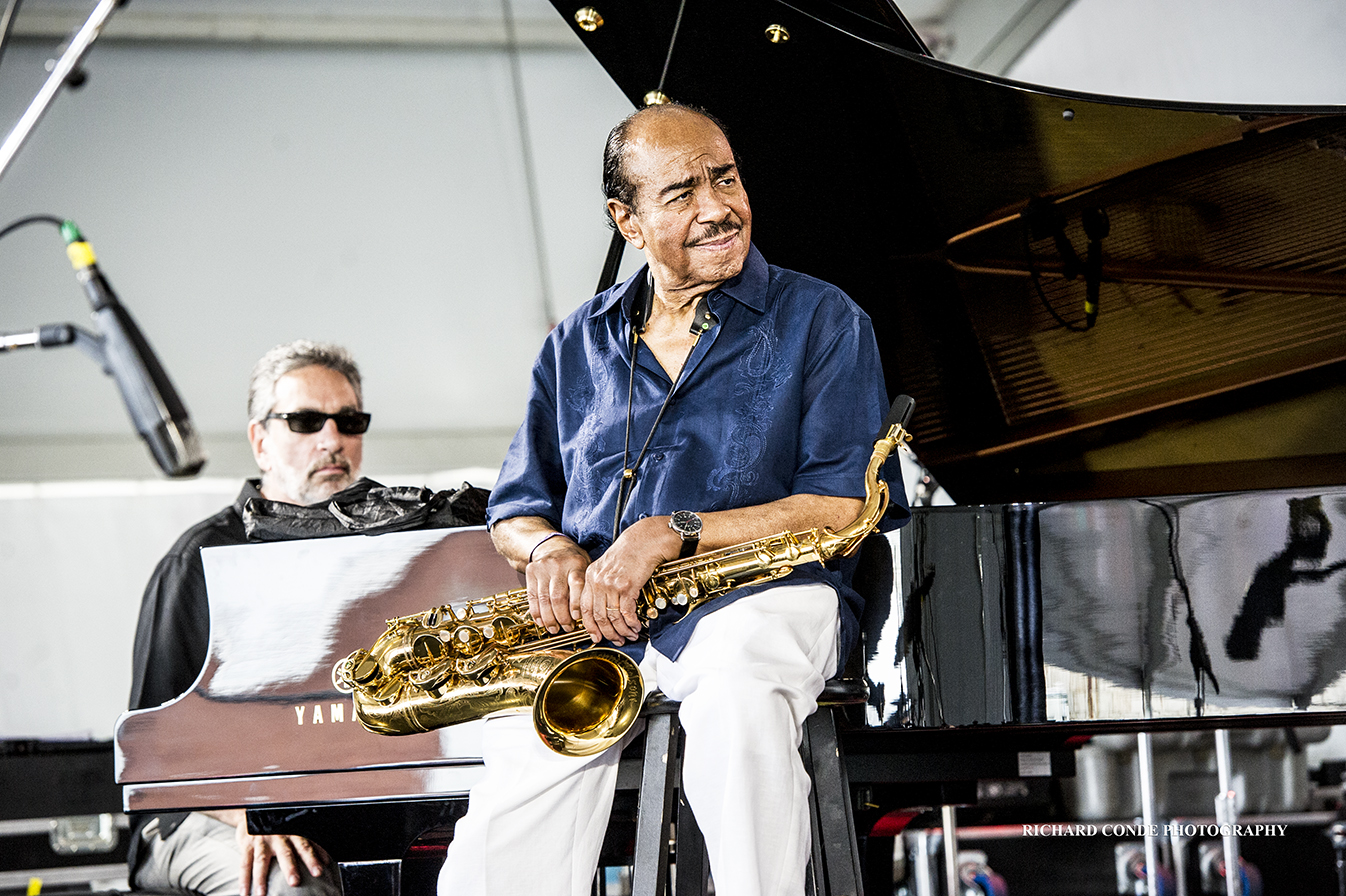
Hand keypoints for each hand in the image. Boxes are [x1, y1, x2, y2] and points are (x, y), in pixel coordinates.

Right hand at [235, 821, 327, 895]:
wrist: (255, 812)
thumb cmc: (279, 826)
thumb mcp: (294, 829)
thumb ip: (308, 843)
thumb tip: (327, 859)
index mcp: (293, 832)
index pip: (306, 845)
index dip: (314, 856)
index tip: (322, 869)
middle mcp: (278, 836)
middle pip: (285, 853)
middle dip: (290, 868)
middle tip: (295, 882)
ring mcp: (261, 841)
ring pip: (261, 861)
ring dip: (261, 879)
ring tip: (261, 895)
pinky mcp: (247, 846)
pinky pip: (245, 864)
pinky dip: (244, 879)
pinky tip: (245, 893)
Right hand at [525, 538, 589, 633]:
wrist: (550, 545)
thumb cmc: (572, 560)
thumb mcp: (585, 566)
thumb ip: (587, 586)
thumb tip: (589, 613)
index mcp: (576, 563)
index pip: (576, 584)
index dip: (576, 604)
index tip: (577, 618)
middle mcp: (558, 564)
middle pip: (558, 596)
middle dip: (562, 617)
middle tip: (567, 628)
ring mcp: (542, 568)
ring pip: (544, 599)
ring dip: (549, 618)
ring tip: (554, 628)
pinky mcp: (531, 572)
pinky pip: (532, 597)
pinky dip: (536, 612)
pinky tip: (541, 621)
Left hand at [580, 516, 679, 643]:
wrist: (646, 539)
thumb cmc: (631, 551)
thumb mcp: (607, 565)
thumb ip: (601, 582)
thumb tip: (603, 606)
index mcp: (590, 576)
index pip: (584, 608)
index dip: (590, 626)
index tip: (596, 636)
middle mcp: (598, 581)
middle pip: (598, 616)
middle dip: (608, 633)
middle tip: (617, 640)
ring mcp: (611, 584)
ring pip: (612, 617)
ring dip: (622, 631)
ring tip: (629, 636)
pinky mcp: (627, 586)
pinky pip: (626, 613)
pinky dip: (631, 623)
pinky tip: (636, 626)